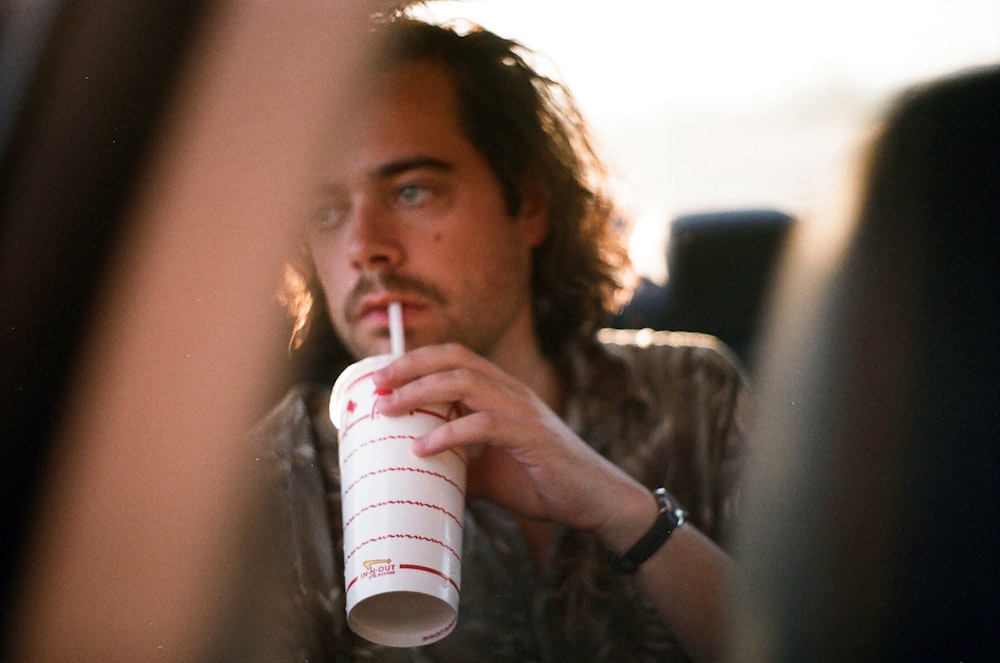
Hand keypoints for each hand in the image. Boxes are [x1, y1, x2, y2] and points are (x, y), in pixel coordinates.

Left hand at [371, 343, 653, 543]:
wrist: (594, 502)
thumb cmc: (544, 482)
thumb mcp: (490, 473)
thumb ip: (460, 465)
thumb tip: (418, 477)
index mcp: (502, 391)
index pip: (454, 357)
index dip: (416, 360)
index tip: (380, 376)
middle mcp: (512, 391)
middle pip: (454, 359)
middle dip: (410, 366)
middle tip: (375, 384)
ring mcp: (523, 410)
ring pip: (465, 382)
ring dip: (421, 392)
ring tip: (388, 408)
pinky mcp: (532, 437)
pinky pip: (484, 425)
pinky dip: (449, 433)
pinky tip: (423, 447)